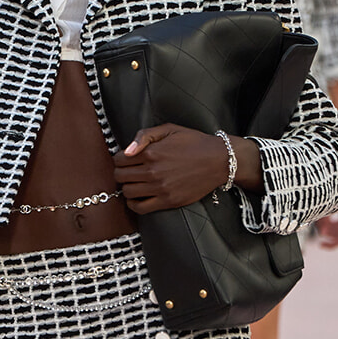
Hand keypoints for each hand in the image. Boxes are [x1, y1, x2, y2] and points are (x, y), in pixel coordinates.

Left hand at [113, 124, 239, 213]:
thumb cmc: (194, 143)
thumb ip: (144, 136)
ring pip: (128, 192)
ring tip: (135, 182)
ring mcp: (160, 188)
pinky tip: (137, 197)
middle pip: (120, 176)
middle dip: (121, 172)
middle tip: (129, 171)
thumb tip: (126, 151)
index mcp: (151, 152)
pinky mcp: (168, 201)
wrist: (218, 161)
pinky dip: (133, 204)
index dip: (120, 158)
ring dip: (127, 186)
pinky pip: (140, 208)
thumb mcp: (169, 130)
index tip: (127, 159)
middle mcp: (153, 171)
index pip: (119, 159)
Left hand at [316, 176, 337, 248]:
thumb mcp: (325, 202)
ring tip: (318, 221)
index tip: (320, 245)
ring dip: (329, 228)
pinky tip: (324, 216)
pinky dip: (333, 222)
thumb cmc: (333, 183)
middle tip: (316, 230)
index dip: (330, 245)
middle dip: (328, 234)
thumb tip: (322, 234)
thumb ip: (323, 219)